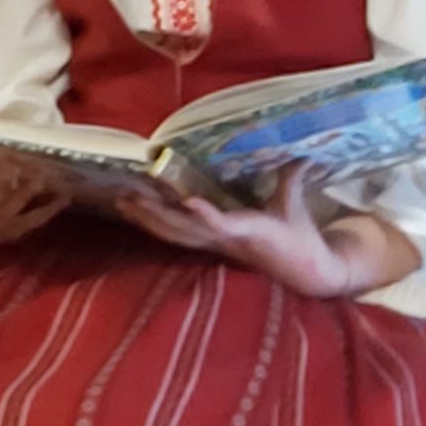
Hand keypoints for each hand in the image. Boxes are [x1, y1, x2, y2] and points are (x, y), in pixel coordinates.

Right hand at [0, 152, 66, 269]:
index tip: (9, 163)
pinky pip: (31, 224)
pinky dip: (46, 213)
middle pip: (13, 207)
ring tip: (65, 191)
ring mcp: (1, 235)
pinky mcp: (9, 235)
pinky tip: (60, 201)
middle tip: (44, 168)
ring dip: (47, 205)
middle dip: (28, 188)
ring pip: (29, 220)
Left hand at [114, 167, 382, 297]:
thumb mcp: (296, 207)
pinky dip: (155, 224)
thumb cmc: (300, 238)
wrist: (305, 273)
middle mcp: (225, 240)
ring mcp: (215, 245)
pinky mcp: (211, 246)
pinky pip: (178, 236)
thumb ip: (292, 178)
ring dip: (147, 218)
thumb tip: (304, 153)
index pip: (224, 225)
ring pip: (175, 235)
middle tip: (129, 192)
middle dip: (156, 213)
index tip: (191, 203)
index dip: (207, 216)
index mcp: (249, 231)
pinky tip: (135, 212)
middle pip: (184, 229)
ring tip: (121, 200)